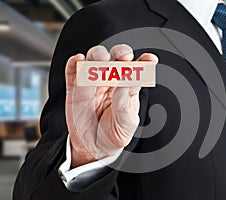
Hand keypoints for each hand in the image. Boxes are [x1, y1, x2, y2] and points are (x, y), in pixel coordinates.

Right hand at [65, 44, 157, 167]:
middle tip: (124, 57)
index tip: (150, 60)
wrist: (93, 148)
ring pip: (95, 58)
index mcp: (128, 87)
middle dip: (120, 52)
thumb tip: (127, 83)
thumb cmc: (113, 134)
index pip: (138, 69)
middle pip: (116, 57)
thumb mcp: (126, 123)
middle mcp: (112, 81)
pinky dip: (75, 62)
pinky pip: (73, 70)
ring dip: (99, 55)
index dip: (144, 61)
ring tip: (101, 63)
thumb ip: (126, 104)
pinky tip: (79, 61)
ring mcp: (93, 82)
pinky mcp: (75, 87)